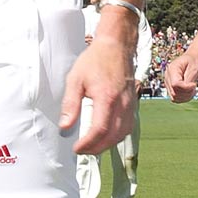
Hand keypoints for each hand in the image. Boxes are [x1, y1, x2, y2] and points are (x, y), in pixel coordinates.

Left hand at [60, 34, 133, 151]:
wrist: (116, 47)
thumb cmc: (96, 60)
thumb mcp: (75, 79)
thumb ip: (70, 104)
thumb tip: (65, 126)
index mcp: (107, 97)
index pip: (100, 129)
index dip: (88, 143)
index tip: (76, 148)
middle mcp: (122, 104)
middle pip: (112, 137)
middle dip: (96, 148)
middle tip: (82, 150)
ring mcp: (130, 105)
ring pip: (122, 134)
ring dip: (107, 145)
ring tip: (92, 146)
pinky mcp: (133, 104)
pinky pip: (128, 127)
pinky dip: (117, 136)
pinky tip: (106, 136)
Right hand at [165, 52, 197, 102]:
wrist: (193, 59)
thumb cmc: (194, 61)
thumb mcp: (194, 68)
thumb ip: (189, 78)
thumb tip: (187, 87)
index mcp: (172, 69)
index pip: (175, 84)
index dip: (186, 88)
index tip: (194, 84)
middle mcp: (168, 77)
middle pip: (174, 92)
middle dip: (187, 92)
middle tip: (194, 86)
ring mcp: (169, 84)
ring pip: (174, 98)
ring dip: (186, 96)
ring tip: (193, 89)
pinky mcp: (172, 89)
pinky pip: (176, 99)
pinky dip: (184, 98)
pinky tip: (190, 92)